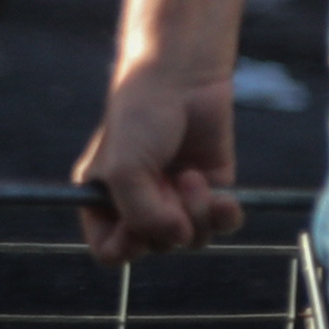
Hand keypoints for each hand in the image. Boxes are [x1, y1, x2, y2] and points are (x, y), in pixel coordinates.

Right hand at [77, 63, 242, 262]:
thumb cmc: (140, 117)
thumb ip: (143, 215)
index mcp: (103, 200)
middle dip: (167, 221)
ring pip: (193, 239)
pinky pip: (223, 224)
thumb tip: (180, 237)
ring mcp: (177, 198)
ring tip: (192, 177)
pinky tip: (222, 195)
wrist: (182, 77)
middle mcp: (140, 204)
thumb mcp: (124, 169)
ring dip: (197, 213)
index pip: (112, 251)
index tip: (137, 224)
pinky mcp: (213, 188)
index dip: (127, 246)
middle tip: (169, 184)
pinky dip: (224, 215)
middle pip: (156, 247)